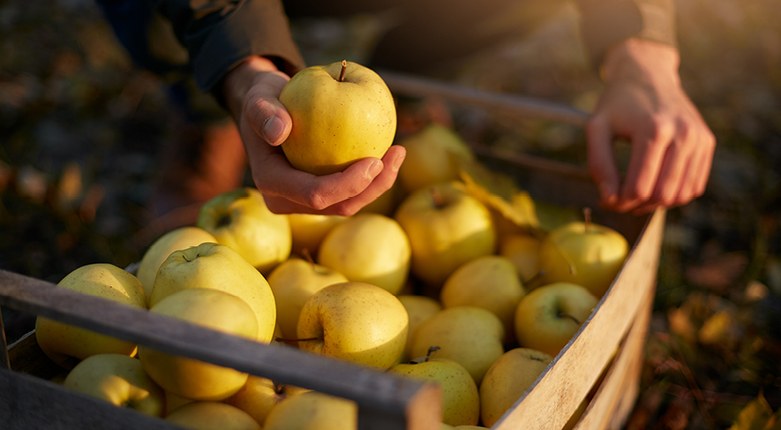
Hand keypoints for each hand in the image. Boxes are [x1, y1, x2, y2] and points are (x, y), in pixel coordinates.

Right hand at [222, 56, 405, 214]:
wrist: (266, 110)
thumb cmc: (264, 99)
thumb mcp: (258, 97)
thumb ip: (262, 112)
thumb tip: (280, 132)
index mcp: (271, 182)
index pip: (314, 193)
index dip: (347, 184)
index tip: (375, 160)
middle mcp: (286, 200)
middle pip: (338, 207)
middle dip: (373, 187)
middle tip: (397, 154)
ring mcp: (303, 202)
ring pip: (348, 204)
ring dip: (378, 184)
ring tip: (399, 153)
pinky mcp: (319, 195)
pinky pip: (350, 192)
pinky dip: (372, 177)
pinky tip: (390, 153)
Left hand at [586, 39, 715, 213]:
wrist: (648, 73)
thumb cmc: (617, 103)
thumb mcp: (597, 128)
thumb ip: (598, 164)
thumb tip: (609, 199)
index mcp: (654, 130)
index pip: (640, 187)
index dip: (620, 202)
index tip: (606, 200)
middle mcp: (683, 134)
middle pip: (662, 195)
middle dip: (637, 206)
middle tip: (619, 201)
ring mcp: (699, 138)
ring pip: (681, 195)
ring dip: (656, 205)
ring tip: (635, 195)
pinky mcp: (707, 142)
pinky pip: (694, 186)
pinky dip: (674, 195)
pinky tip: (654, 186)